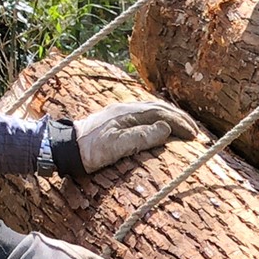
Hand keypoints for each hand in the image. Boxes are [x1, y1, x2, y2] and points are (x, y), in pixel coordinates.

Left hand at [71, 99, 197, 173]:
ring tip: (184, 128)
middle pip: (160, 108)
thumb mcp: (117, 146)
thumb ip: (142, 136)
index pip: (162, 113)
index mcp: (128, 113)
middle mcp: (126, 108)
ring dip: (171, 117)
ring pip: (153, 109)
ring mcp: (121, 113)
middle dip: (180, 118)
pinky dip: (159, 119)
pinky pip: (145, 115)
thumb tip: (166, 128)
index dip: (180, 124)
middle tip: (195, 132)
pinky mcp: (116, 120)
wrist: (64, 147)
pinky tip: (161, 126)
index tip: (194, 136)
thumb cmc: (89, 150)